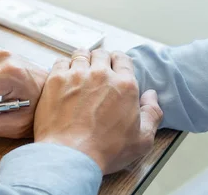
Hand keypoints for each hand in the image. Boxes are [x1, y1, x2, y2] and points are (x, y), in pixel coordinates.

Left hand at [34, 49, 162, 173]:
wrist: (71, 154)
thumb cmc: (105, 150)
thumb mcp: (142, 139)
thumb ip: (152, 113)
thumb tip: (151, 95)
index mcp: (125, 85)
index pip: (123, 59)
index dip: (119, 62)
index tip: (114, 67)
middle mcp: (101, 75)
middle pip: (101, 54)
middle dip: (100, 60)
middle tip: (96, 70)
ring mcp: (76, 75)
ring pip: (80, 54)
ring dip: (82, 60)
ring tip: (79, 70)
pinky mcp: (55, 80)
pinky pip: (60, 62)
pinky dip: (63, 66)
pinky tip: (64, 77)